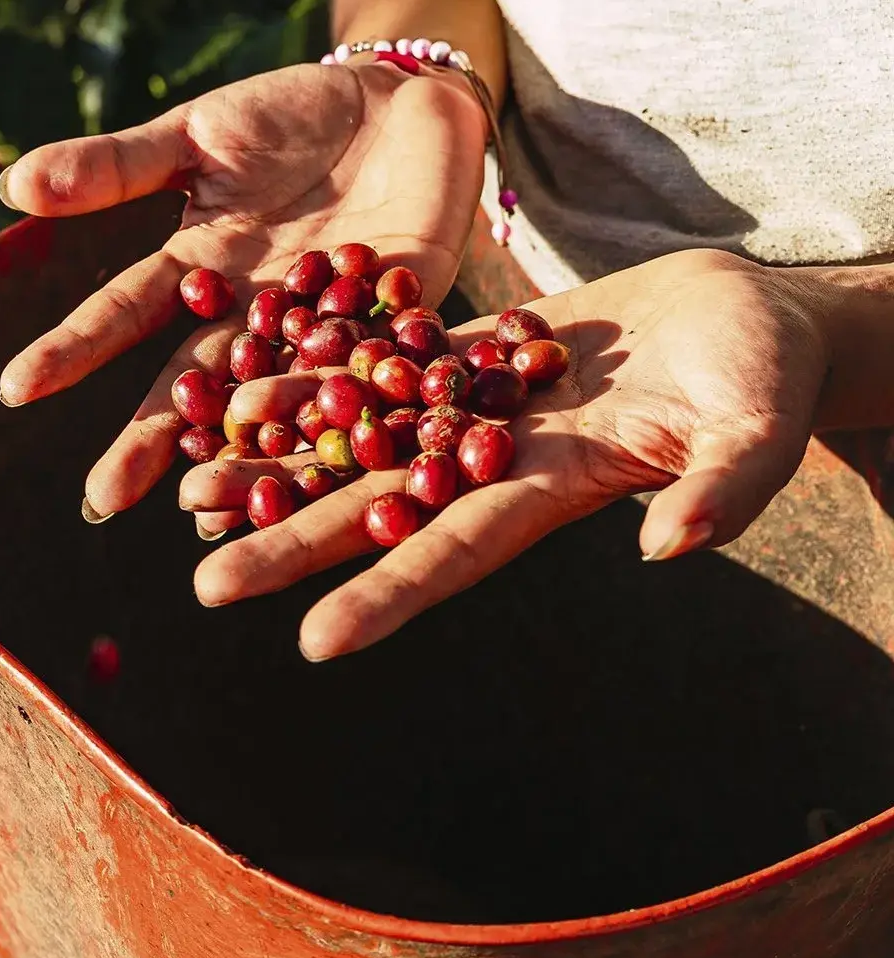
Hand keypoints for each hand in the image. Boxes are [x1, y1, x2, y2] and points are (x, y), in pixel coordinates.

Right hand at [0, 59, 488, 527]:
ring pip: (272, 400)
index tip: (15, 388)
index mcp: (197, 271)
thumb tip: (11, 185)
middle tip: (101, 499)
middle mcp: (249, 316)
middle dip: (148, 441)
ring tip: (200, 503)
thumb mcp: (196, 132)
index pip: (124, 313)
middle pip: (191, 385)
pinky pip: (369, 380)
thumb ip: (115, 165)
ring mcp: (318, 330)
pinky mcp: (399, 328)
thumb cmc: (288, 112)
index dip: (71, 349)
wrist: (406, 99)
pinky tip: (321, 474)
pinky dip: (347, 425)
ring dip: (238, 453)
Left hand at [179, 249, 832, 660]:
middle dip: (292, 548)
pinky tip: (238, 391)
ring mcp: (472, 408)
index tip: (315, 643)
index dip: (388, 597)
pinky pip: (372, 366)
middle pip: (376, 512)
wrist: (742, 315)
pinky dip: (310, 379)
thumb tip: (675, 551)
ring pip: (355, 444)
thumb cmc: (767, 376)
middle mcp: (491, 462)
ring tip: (190, 490)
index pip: (455, 552)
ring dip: (277, 467)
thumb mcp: (759, 429)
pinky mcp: (464, 353)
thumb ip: (723, 488)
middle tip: (205, 583)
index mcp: (552, 490)